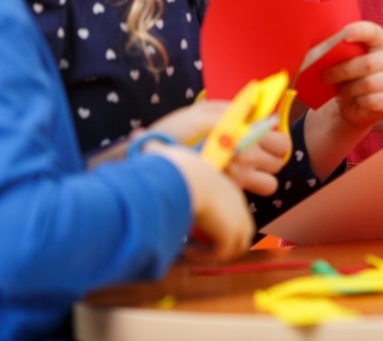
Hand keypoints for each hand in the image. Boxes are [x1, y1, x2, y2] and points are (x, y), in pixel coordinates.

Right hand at [149, 102, 290, 196]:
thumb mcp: (205, 111)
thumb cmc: (177, 133)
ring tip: (243, 173)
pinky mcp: (228, 194)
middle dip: (269, 161)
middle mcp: (246, 155)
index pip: (281, 143)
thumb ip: (234, 109)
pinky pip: (248, 195)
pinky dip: (243, 192)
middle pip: (278, 164)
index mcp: (244, 131)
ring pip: (269, 184)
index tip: (265, 143)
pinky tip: (226, 184)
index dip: (275, 144)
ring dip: (260, 179)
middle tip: (252, 157)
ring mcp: (238, 177)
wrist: (154, 164)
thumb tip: (256, 108)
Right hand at [150, 143, 253, 261]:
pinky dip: (206, 257)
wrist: (182, 175)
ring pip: (232, 247)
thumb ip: (160, 157)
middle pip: (238, 232)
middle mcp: (237, 201)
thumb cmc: (174, 166)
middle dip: (217, 242)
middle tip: (193, 244)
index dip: (214, 226)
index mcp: (228, 187)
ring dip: (211, 252)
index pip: (232, 214)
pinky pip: (222, 254)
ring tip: (188, 248)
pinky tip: (188, 249)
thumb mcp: (172, 162)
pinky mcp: (232, 231)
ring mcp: (238, 216)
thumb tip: (134, 135)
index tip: (193, 229)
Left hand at [303, 20, 382, 178]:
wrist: (359, 103)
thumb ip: (339, 51)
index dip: (358, 32)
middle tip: (323, 76)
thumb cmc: (350, 75)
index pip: (372, 32)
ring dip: (348, 90)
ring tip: (340, 91)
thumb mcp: (345, 60)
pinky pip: (373, 101)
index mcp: (382, 40)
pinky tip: (354, 101)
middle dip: (341, 71)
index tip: (342, 35)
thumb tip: (315, 49)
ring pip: (368, 84)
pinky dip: (358, 102)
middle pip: (367, 64)